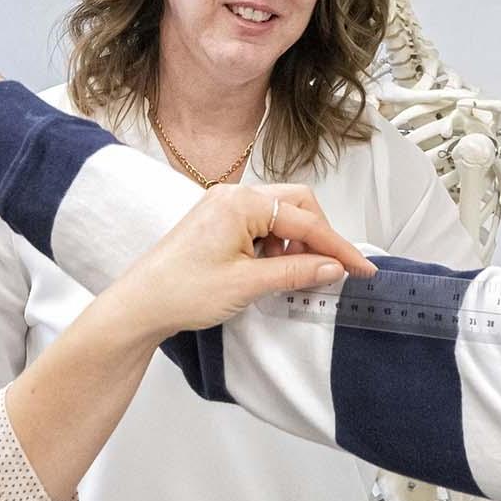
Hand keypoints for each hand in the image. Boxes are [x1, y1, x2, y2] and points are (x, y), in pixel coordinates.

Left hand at [106, 182, 377, 338]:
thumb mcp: (249, 284)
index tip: (360, 269)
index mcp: (242, 202)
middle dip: (318, 236)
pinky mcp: (217, 221)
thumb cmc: (184, 291)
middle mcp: (233, 195)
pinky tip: (272, 269)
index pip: (306, 220)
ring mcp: (223, 206)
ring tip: (294, 273)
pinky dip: (276, 244)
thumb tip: (333, 267)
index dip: (337, 247)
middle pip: (297, 204)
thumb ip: (296, 271)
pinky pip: (261, 223)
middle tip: (328, 269)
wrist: (140, 305)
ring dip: (296, 241)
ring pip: (280, 214)